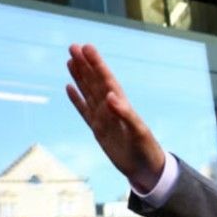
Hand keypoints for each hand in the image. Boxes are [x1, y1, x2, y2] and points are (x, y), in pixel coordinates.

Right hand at [66, 44, 165, 192]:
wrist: (146, 170)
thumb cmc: (147, 150)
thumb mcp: (138, 132)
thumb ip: (125, 113)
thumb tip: (110, 96)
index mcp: (122, 106)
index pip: (107, 80)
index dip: (97, 64)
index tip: (87, 48)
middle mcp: (111, 109)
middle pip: (95, 82)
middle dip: (85, 65)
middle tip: (73, 46)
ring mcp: (104, 118)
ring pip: (88, 93)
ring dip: (80, 77)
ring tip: (70, 60)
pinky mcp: (99, 130)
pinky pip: (84, 111)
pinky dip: (77, 99)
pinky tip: (69, 87)